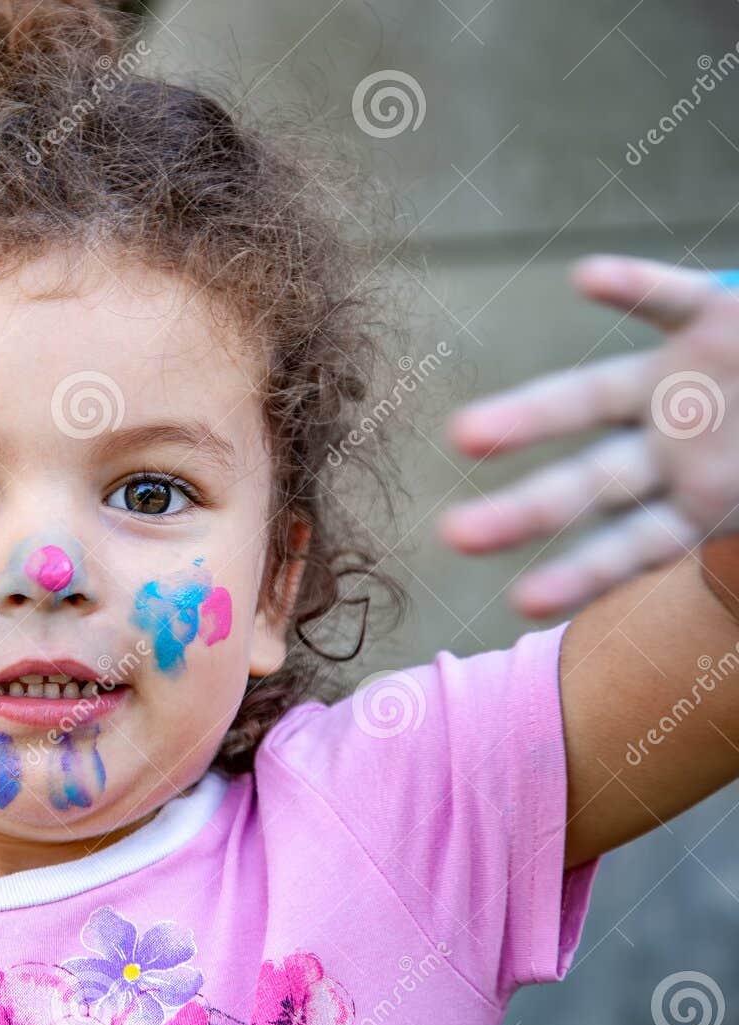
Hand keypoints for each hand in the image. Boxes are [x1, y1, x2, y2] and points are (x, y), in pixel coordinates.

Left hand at [439, 256, 738, 616]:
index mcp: (696, 500)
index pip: (629, 548)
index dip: (581, 576)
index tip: (522, 606)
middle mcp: (671, 445)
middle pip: (586, 483)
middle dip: (525, 512)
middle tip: (451, 539)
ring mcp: (684, 380)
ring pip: (591, 398)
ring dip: (530, 416)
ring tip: (462, 438)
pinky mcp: (717, 314)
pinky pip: (669, 296)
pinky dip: (634, 287)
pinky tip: (587, 279)